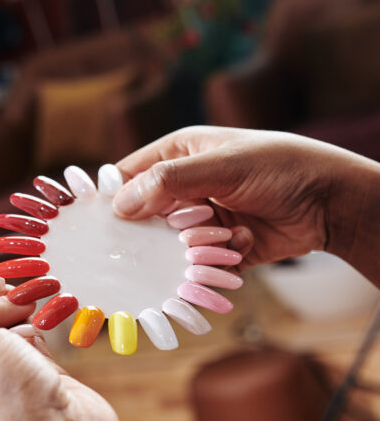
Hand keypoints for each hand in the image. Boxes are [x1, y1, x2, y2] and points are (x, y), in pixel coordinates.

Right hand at [114, 126, 379, 270]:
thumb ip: (169, 182)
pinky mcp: (219, 251)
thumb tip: (120, 204)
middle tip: (142, 244)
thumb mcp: (221, 166)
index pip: (128, 176)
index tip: (91, 223)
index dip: (108, 198)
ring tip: (217, 235)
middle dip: (145, 234)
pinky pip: (198, 265)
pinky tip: (242, 243)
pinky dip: (214, 261)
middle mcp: (185, 189)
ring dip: (188, 248)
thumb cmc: (278, 167)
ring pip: (169, 247)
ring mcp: (201, 221)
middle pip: (143, 217)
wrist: (329, 202)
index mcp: (179, 155)